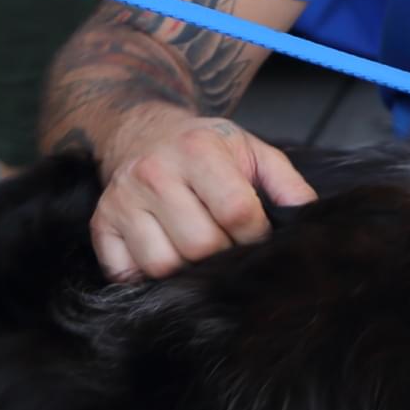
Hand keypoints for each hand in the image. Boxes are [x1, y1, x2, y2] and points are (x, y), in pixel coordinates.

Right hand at [90, 111, 314, 280]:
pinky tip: (168, 258)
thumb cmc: (204, 147)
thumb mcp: (252, 150)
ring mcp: (121, 201)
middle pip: (200, 245)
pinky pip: (127, 274)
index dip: (256, 237)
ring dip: (188, 272)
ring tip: (200, 255)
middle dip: (225, 256)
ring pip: (162, 265)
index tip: (259, 238)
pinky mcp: (100, 225)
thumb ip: (286, 184)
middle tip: (231, 248)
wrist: (141, 131)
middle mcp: (153, 174)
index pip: (236, 212)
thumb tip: (308, 220)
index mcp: (197, 151)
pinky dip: (149, 279)